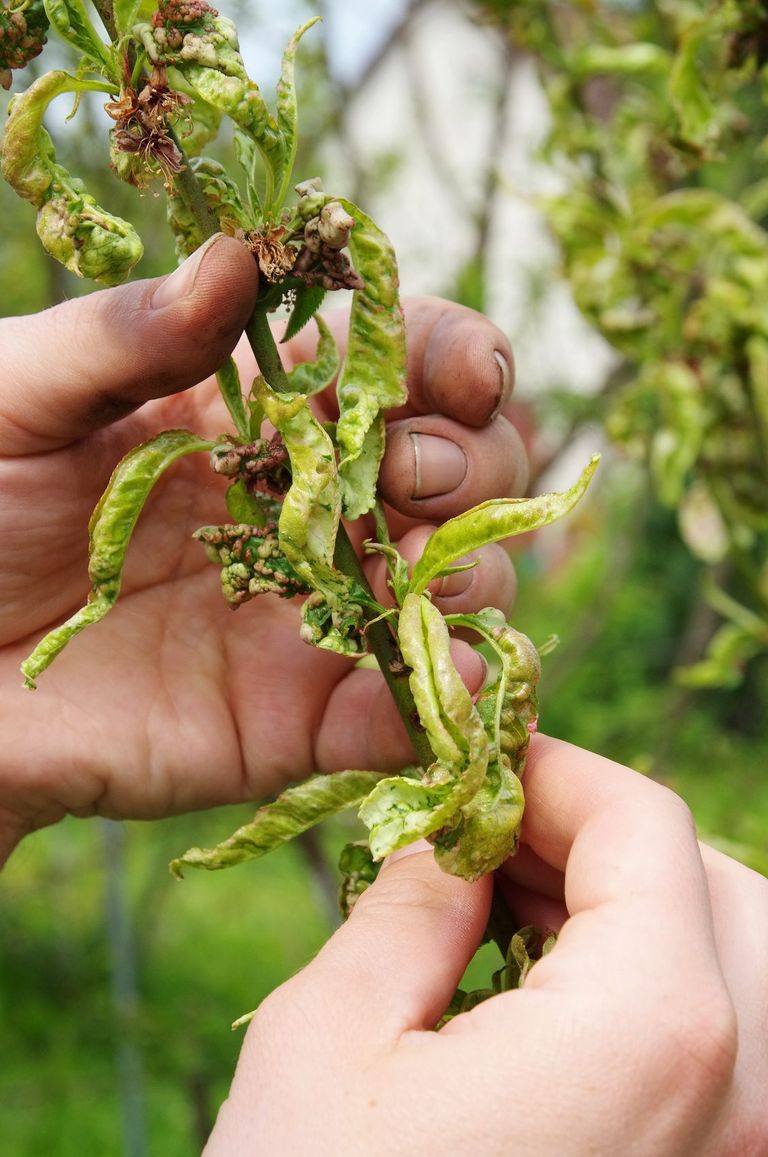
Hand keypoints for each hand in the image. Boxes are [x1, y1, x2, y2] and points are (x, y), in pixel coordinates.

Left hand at [0, 234, 526, 858]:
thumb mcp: (21, 399)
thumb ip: (127, 337)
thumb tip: (240, 257)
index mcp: (256, 411)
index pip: (392, 364)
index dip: (447, 357)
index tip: (466, 372)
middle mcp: (310, 508)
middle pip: (458, 468)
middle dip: (472, 461)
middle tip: (411, 472)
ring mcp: (315, 614)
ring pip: (455, 583)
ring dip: (475, 569)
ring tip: (430, 572)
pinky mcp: (299, 720)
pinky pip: (399, 711)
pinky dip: (442, 694)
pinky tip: (451, 671)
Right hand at [206, 736, 767, 1156]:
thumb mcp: (330, 1037)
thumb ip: (411, 902)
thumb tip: (455, 836)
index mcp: (652, 1032)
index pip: (647, 826)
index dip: (555, 774)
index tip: (478, 769)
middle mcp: (742, 1103)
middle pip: (719, 888)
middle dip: (605, 841)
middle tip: (492, 842)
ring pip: (740, 970)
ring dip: (637, 913)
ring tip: (515, 916)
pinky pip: (725, 1058)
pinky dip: (650, 996)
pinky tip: (548, 1006)